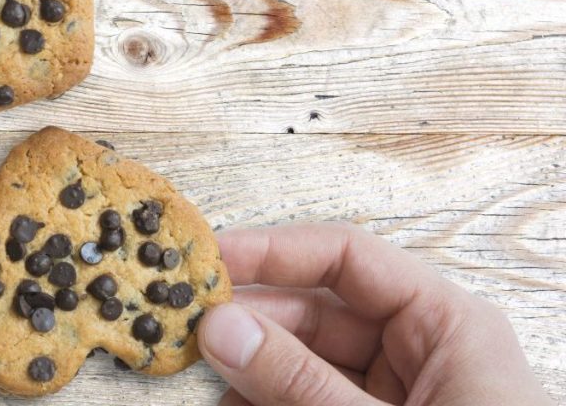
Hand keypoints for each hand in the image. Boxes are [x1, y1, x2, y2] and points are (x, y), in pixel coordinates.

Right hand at [198, 223, 553, 404]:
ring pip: (305, 366)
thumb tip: (225, 330)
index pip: (345, 258)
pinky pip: (310, 405)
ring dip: (254, 379)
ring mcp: (397, 396)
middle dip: (253, 329)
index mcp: (445, 323)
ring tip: (212, 395)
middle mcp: (420, 351)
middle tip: (194, 338)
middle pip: (316, 314)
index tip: (210, 260)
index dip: (274, 250)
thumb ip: (301, 382)